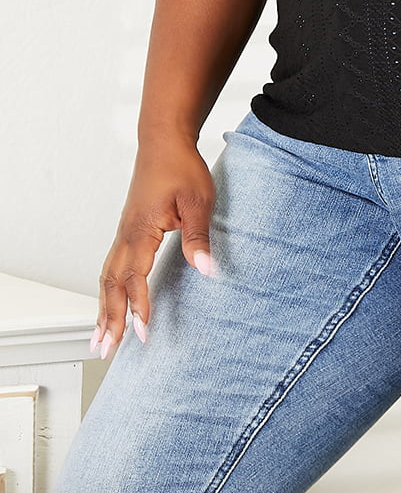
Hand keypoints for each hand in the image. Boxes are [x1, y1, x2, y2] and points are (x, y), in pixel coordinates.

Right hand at [91, 135, 216, 359]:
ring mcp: (123, 232)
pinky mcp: (127, 229)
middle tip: (106, 351)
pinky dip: (107, 290)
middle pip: (111, 284)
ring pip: (106, 277)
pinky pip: (111, 266)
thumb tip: (207, 270)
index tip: (143, 332)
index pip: (134, 276)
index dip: (138, 306)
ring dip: (103, 309)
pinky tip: (109, 302)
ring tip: (100, 338)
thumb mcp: (198, 200)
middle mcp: (126, 234)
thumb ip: (199, 236)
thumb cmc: (181, 167)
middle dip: (109, 319)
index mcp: (141, 229)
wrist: (164, 141)